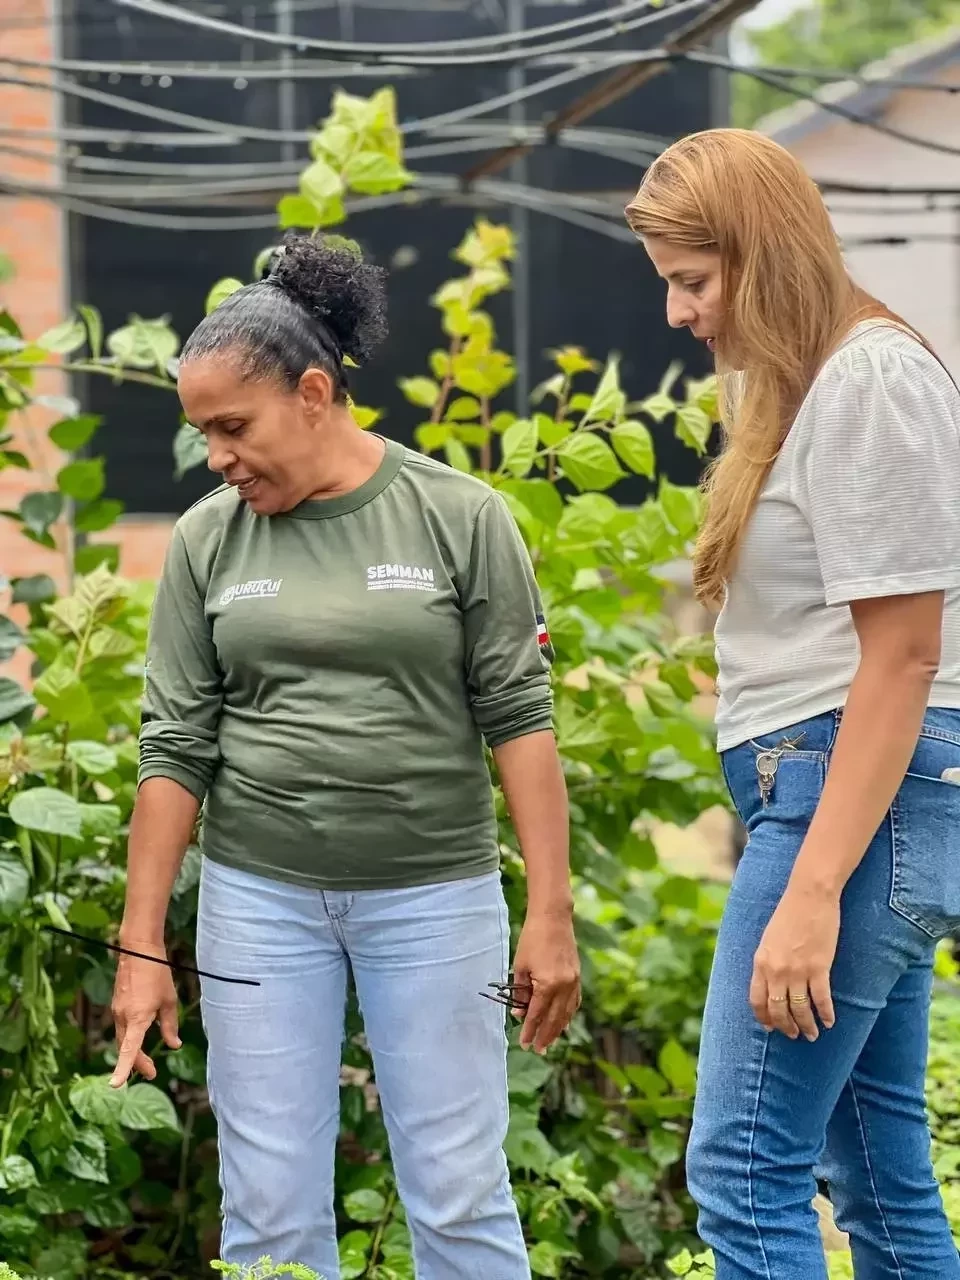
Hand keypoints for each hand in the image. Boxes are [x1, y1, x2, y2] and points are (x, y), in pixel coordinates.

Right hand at [110, 945, 180, 1086]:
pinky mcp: (116, 1005)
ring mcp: (117, 1011)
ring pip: (122, 1038)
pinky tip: (140, 1037)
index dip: (124, 1068)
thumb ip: (170, 1026)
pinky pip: (121, 1027)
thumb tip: (174, 1046)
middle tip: (152, 1073)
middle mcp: (122, 1017)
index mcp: (137, 1018)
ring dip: (133, 1051)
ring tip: (147, 1062)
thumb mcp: (169, 1001)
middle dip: (137, 1063)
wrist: (138, 950)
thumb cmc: (157, 974)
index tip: (116, 1086)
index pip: (129, 1049)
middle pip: (126, 1048)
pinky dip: (130, 1037)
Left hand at [512, 911, 580, 1053]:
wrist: (553, 918)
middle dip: (545, 1036)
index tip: (524, 1044)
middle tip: (538, 1050)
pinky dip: (568, 1015)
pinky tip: (563, 1023)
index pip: (537, 1015)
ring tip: (549, 1043)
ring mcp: (574, 982)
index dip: (529, 1030)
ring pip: (566, 1013)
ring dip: (558, 1030)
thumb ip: (521, 992)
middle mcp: (564, 986)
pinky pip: (574, 1002)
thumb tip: (519, 1013)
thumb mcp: (520, 966)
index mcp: (548, 984)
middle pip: (554, 1019)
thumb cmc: (532, 939)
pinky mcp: (577, 976)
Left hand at [750, 883, 838, 1040]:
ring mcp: (797, 971)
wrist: (809, 896)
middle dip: (786, 1027)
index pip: (757, 1000)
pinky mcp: (819, 968)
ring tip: (812, 1034)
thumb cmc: (788, 914)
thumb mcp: (768, 939)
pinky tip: (829, 1021)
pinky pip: (822, 999)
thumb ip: (767, 962)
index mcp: (760, 962)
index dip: (764, 1018)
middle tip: (795, 1035)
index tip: (771, 1028)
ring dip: (807, 1026)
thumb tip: (770, 984)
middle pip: (778, 1010)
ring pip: (800, 1009)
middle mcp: (776, 971)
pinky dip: (826, 1014)